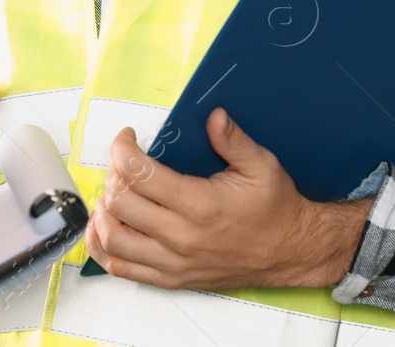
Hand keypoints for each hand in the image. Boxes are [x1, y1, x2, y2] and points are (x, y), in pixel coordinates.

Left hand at [85, 108, 371, 290]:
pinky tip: (105, 226)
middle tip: (126, 162)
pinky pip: (121, 268)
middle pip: (120, 202)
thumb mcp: (262, 165)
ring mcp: (173, 262)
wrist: (291, 252)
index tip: (127, 137)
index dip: (122, 149)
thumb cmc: (275, 209)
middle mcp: (181, 236)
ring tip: (117, 191)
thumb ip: (234, 140)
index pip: (140, 174)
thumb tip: (213, 116)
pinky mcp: (171, 279)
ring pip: (113, 237)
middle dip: (115, 174)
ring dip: (105, 209)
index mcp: (200, 204)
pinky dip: (103, 246)